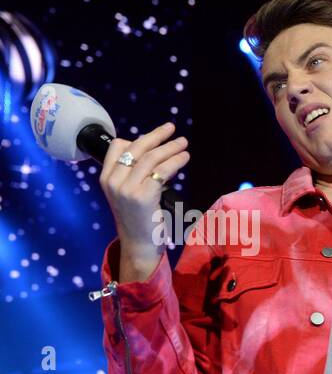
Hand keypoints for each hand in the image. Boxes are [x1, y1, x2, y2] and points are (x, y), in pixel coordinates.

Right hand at [99, 121, 189, 252]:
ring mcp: (126, 189)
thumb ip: (132, 174)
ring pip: (151, 158)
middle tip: (172, 128)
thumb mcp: (127, 193)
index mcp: (106, 178)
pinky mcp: (142, 197)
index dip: (138, 139)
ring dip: (170, 147)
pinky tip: (184, 158)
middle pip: (136, 148)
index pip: (117, 147)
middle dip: (156, 135)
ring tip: (183, 143)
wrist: (138, 245)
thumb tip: (152, 153)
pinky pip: (161, 171)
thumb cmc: (138, 219)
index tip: (156, 136)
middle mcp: (113, 181)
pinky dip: (176, 161)